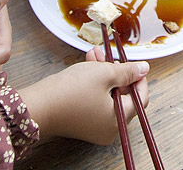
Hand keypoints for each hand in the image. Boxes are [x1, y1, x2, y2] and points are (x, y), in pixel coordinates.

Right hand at [20, 53, 149, 144]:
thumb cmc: (71, 91)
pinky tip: (88, 64)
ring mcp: (95, 127)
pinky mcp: (82, 122)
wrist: (39, 105)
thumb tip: (144, 69)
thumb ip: (128, 71)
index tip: (134, 64)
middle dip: (117, 71)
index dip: (138, 78)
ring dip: (103, 73)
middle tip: (109, 55)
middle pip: (123, 96)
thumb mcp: (104, 73)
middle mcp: (109, 129)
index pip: (140, 98)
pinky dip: (94, 84)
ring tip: (95, 54)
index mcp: (119, 120)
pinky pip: (96, 101)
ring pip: (108, 95)